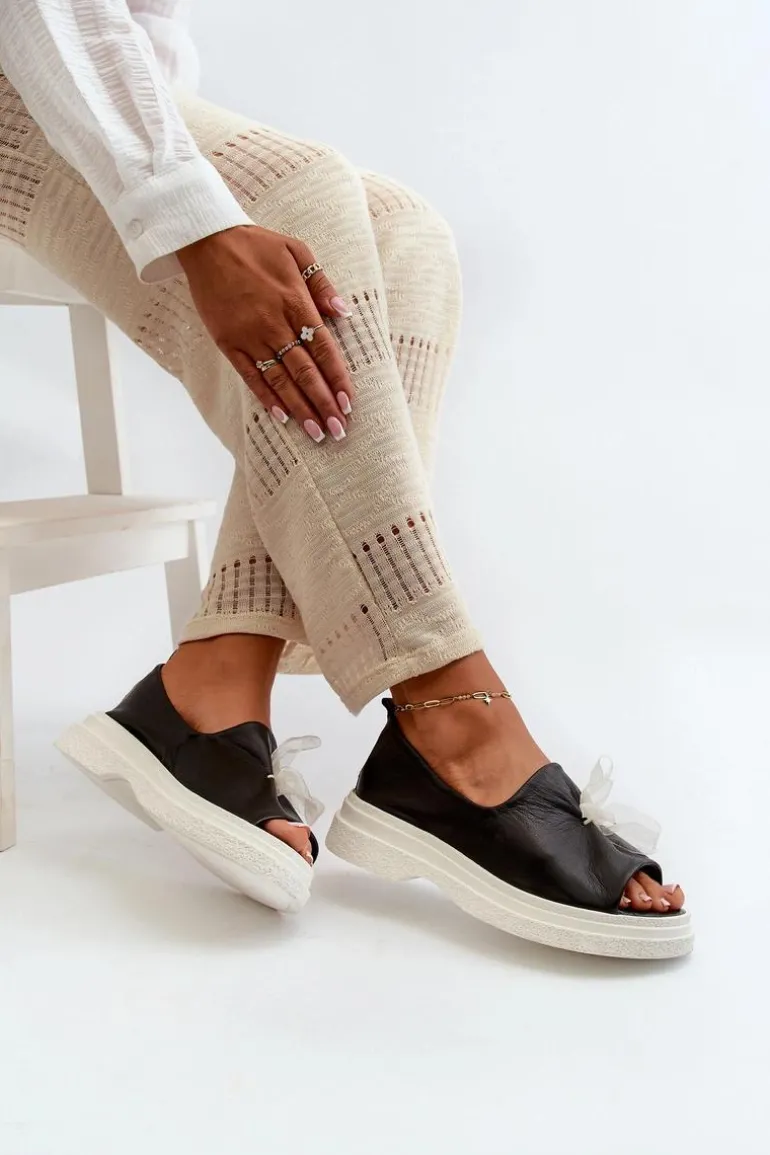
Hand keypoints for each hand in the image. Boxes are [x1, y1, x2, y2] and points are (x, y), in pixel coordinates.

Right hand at [177, 225, 353, 442]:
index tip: (349, 403)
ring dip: (299, 408)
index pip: (323, 348)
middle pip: (304, 371)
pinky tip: (281, 417)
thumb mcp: (297, 250)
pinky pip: (250, 375)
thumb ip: (322, 283)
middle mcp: (274, 323)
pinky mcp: (227, 342)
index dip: (337, 378)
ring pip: (279, 379)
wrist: (206, 239)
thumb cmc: (256, 244)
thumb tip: (344, 312)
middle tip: (338, 430)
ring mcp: (249, 335)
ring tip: (316, 432)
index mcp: (295, 300)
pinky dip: (265, 397)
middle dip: (323, 403)